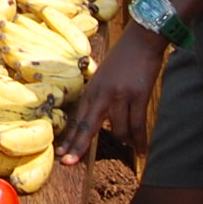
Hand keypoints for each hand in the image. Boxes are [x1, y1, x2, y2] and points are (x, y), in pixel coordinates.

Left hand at [57, 24, 167, 161]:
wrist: (142, 40)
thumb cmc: (124, 57)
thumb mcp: (104, 76)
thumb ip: (99, 95)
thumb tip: (98, 117)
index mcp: (92, 89)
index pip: (77, 118)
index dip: (70, 137)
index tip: (60, 154)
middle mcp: (102, 94)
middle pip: (87, 126)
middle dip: (78, 146)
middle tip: (68, 163)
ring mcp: (120, 95)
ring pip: (118, 130)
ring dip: (125, 141)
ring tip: (131, 147)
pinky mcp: (138, 96)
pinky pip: (138, 125)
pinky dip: (140, 141)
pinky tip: (141, 151)